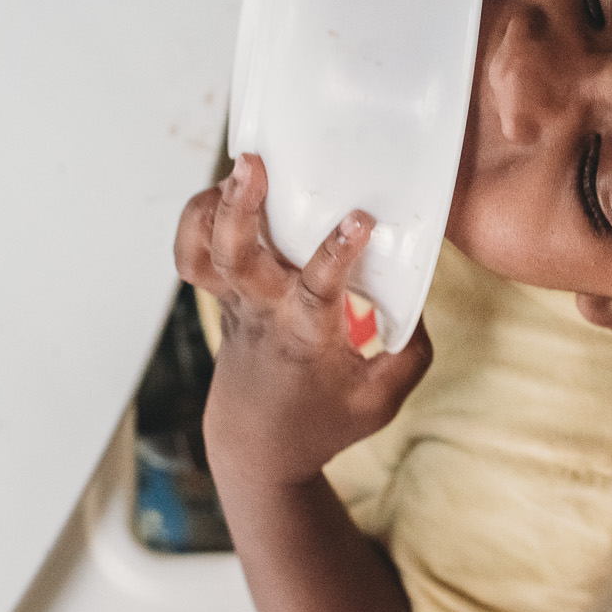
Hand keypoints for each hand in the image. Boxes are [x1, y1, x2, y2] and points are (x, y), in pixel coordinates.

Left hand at [175, 153, 433, 487]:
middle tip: (255, 165)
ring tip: (237, 170)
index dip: (336, 253)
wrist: (257, 446)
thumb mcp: (382, 398)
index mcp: (306, 338)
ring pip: (205, 252)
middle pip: (238, 258)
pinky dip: (197, 220)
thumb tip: (419, 290)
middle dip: (241, 208)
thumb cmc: (323, 420)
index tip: (360, 219)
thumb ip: (410, 348)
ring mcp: (236, 302)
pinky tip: (222, 192)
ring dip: (213, 207)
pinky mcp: (222, 295)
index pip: (318, 291)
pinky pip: (193, 255)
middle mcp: (264, 314)